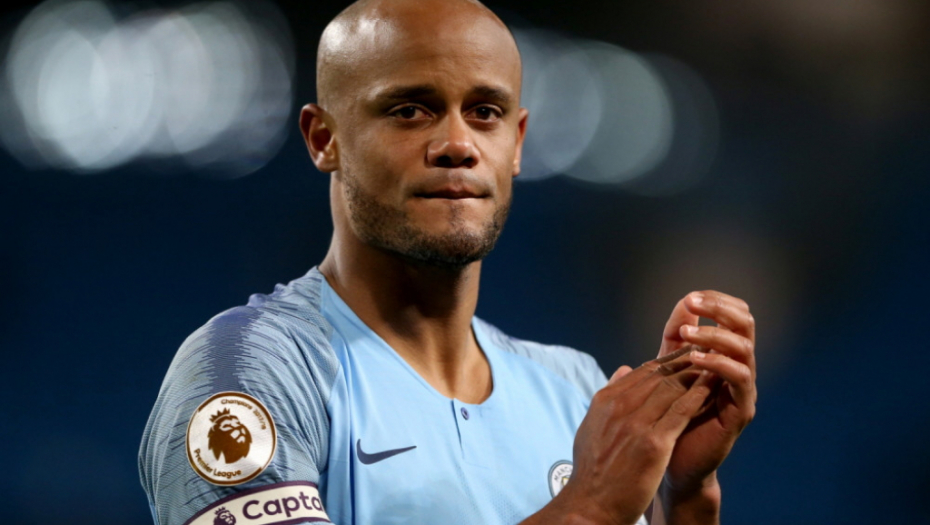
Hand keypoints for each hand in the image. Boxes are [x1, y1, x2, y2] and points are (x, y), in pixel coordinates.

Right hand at [534, 354, 714, 524]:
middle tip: (707, 352)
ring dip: (695, 374)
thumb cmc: (592, 471)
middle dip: (685, 361)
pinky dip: (698, 396)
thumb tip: (622, 370)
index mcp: (606, 400)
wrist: (590, 504)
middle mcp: (620, 406)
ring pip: (671, 387)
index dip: (667, 360)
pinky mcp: (653, 443)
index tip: (686, 355)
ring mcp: (636, 423)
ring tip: (714, 364)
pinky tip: (712, 387)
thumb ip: (609, 397)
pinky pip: (681, 411)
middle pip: (659, 374)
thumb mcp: (592, 426)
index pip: (642, 371)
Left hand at [657, 291, 756, 502]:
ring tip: (687, 335)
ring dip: (715, 335)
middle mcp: (739, 367)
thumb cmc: (671, 415)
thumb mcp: (670, 368)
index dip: (715, 301)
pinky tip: (693, 359)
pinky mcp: (741, 411)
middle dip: (720, 309)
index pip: (733, 315)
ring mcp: (743, 389)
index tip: (690, 297)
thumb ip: (676, 337)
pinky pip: (740, 379)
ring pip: (744, 348)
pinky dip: (718, 364)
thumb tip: (684, 301)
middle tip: (694, 303)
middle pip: (746, 324)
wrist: (672, 463)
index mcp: (725, 354)